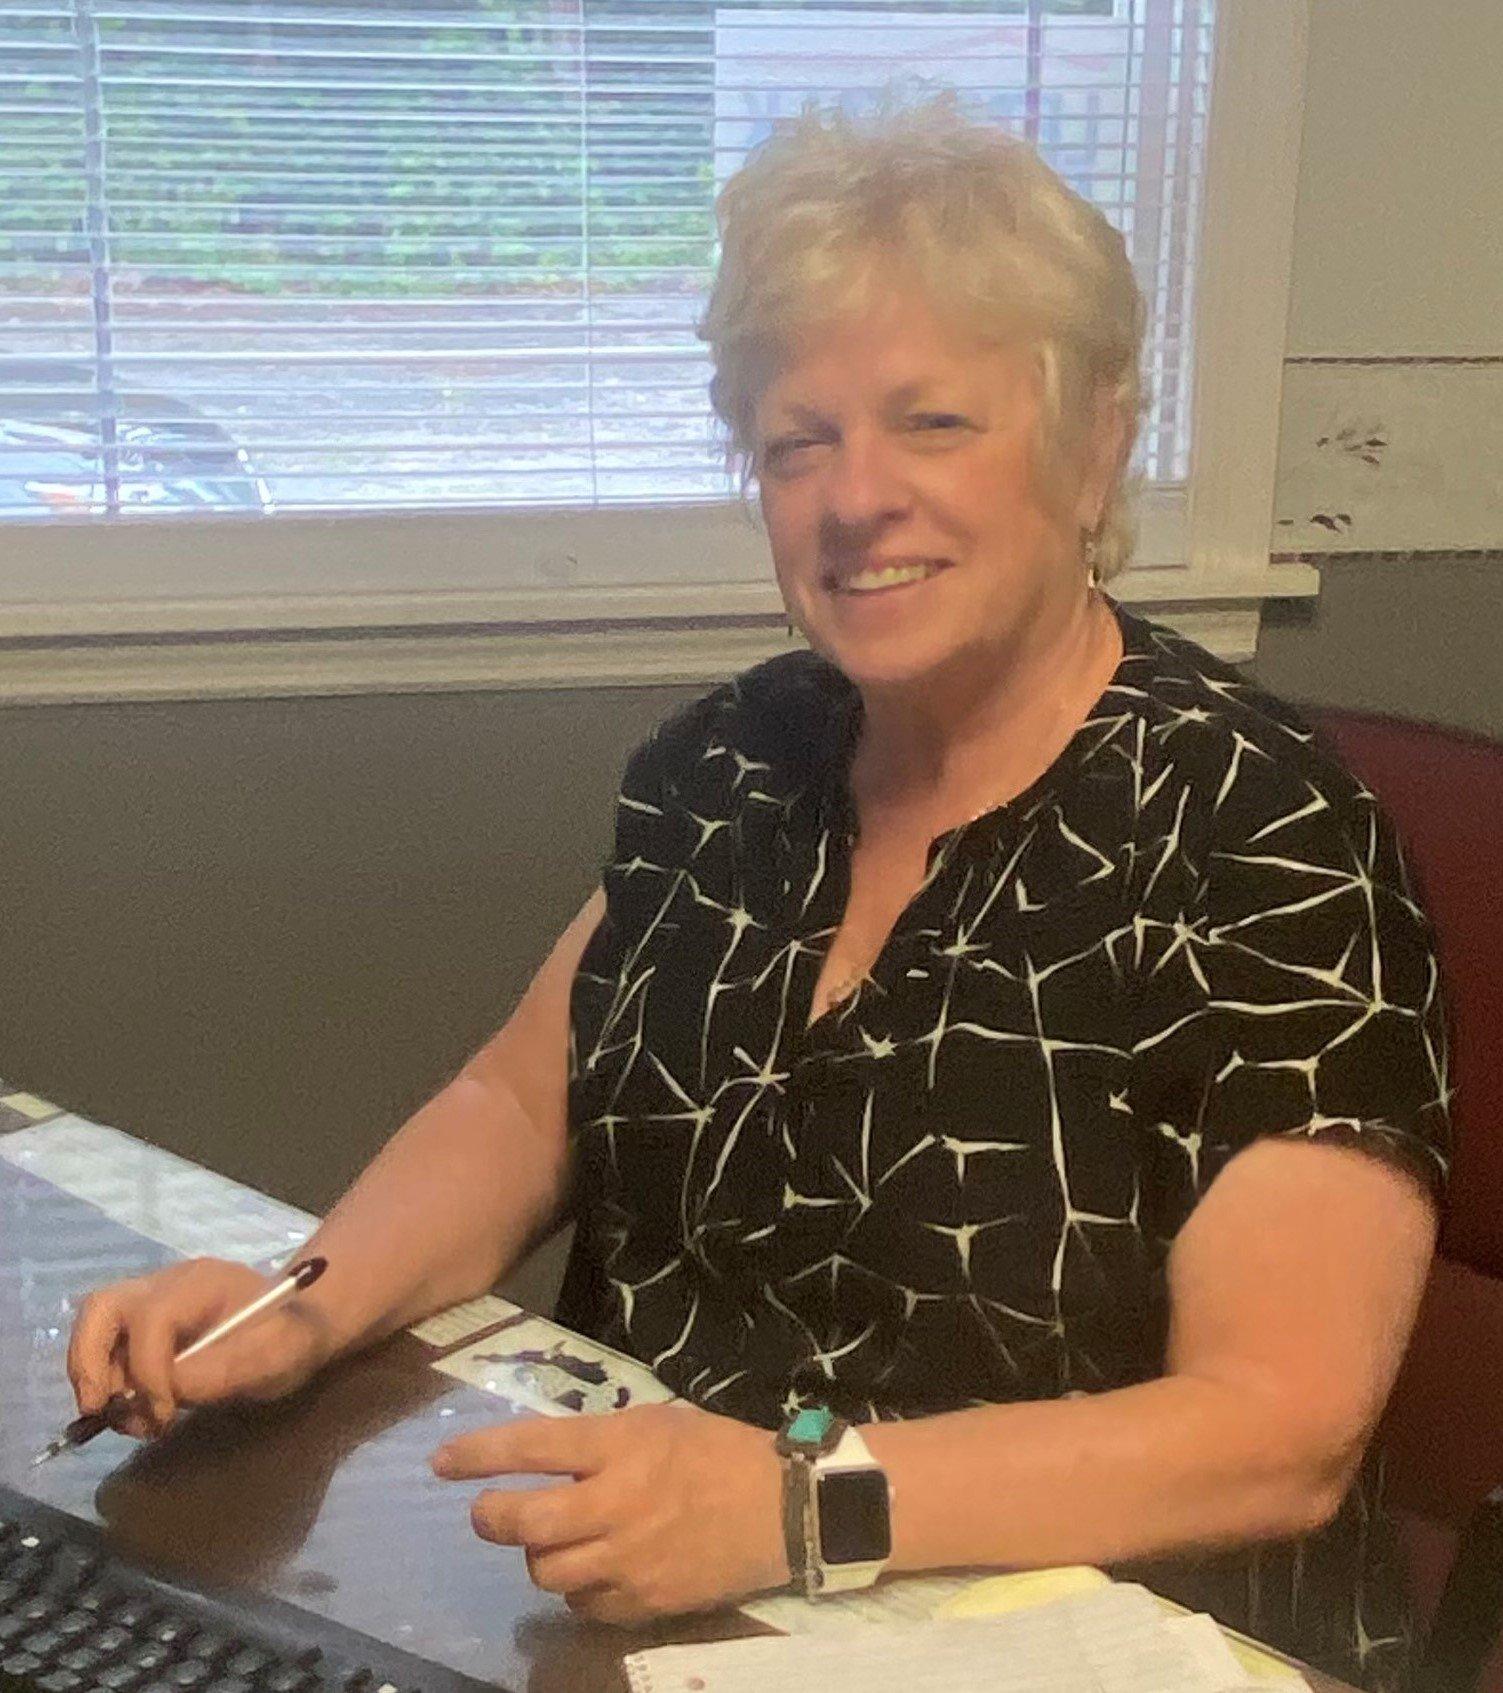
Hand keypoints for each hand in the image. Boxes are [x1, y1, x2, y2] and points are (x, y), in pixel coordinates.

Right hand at [67, 1257, 338, 1437]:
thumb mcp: (273, 1357)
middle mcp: (166, 1284)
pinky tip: (137, 1410)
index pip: (153, 1318)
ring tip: (131, 1418)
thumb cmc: (293, 1336)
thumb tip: (164, 1392)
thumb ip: (221, 1373)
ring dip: (96, 1378)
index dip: (148, 1371)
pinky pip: (106, 1347)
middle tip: (102, 1410)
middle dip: (89, 1363)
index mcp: (203, 1283)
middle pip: (100, 1308)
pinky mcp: (143, 1326)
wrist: (300, 1323)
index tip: (164, 1415)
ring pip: (94, 1328)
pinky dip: (106, 1382)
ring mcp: (150, 1301)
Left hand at [430, 1402, 788, 1623]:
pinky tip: (594, 1568)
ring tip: (555, 1539)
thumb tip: (543, 1460)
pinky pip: (583, 1603)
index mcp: (622, 1446)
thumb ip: (600, 1442)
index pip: (533, 1446)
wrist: (782, 1508)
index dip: (479, 1454)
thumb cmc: (716, 1452)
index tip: (441, 1462)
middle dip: (491, 1517)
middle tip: (486, 1512)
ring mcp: (629, 1559)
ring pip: (546, 1569)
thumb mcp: (655, 1423)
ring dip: (538, 1554)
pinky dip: (578, 1586)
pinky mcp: (645, 1602)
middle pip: (525, 1521)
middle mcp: (617, 1503)